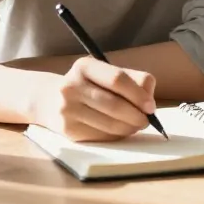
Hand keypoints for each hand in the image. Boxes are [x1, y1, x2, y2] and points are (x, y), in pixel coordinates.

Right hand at [31, 58, 155, 141]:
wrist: (52, 100)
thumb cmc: (90, 85)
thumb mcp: (107, 74)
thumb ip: (134, 80)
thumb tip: (149, 101)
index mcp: (84, 66)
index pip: (117, 79)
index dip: (138, 94)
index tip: (151, 106)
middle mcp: (71, 86)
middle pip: (114, 104)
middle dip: (136, 115)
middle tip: (147, 120)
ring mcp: (67, 109)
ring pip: (109, 123)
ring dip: (129, 128)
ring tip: (136, 126)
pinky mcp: (68, 130)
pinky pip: (101, 136)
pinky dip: (117, 135)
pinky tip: (120, 131)